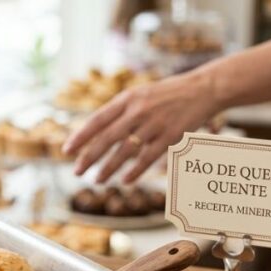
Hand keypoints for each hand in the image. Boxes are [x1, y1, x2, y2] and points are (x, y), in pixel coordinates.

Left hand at [62, 70, 220, 183]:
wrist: (202, 89)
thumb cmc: (166, 95)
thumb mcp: (140, 95)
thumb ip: (119, 111)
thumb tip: (94, 131)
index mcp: (127, 98)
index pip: (97, 119)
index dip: (81, 136)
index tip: (67, 150)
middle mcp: (138, 110)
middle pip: (107, 137)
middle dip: (89, 156)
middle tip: (76, 172)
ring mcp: (154, 123)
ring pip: (126, 150)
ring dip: (109, 168)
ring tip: (97, 180)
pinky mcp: (170, 136)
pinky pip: (148, 157)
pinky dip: (135, 171)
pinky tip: (125, 181)